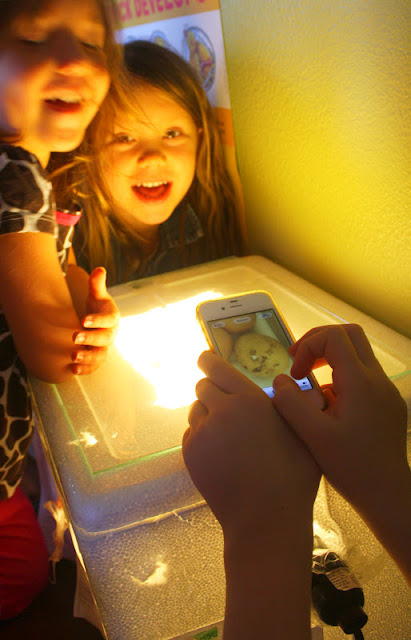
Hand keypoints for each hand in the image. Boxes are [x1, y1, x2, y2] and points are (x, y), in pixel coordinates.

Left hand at [71, 267, 119, 373]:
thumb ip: (97, 284)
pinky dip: (85, 369)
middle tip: (74, 337)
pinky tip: (73, 369)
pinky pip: (94, 366)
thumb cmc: (97, 307)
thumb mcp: (97, 295)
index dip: (97, 320)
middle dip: (90, 339)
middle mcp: (110, 334)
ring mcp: (104, 348)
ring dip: (88, 358)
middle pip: (105, 339)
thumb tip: (99, 269)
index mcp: (112, 318)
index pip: (108, 319)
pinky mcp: (96, 358)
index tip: (84, 320)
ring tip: (73, 356)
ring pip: (100, 356)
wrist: (97, 323)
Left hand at [183, 351, 319, 535]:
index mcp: (249, 400)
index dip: (208, 360)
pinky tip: (221, 454)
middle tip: (227, 405)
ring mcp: (201, 433)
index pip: (216, 367)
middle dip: (212, 390)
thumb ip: (294, 403)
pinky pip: (191, 433)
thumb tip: (289, 383)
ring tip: (228, 435)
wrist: (265, 519)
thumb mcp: (302, 434)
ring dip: (207, 414)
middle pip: (202, 386)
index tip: (206, 357)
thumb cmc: (292, 476)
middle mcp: (221, 410)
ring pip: (196, 411)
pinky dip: (202, 437)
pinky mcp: (190, 453)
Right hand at [272, 324, 408, 511]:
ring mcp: (386, 391)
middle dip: (320, 343)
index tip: (294, 374)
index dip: (308, 346)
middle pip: (350, 335)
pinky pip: (363, 376)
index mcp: (360, 383)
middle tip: (299, 364)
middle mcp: (377, 380)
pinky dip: (341, 379)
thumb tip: (280, 380)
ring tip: (310, 388)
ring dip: (330, 361)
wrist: (388, 494)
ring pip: (358, 354)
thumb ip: (291, 403)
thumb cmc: (351, 467)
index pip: (334, 337)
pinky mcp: (388, 403)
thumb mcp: (313, 436)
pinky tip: (328, 409)